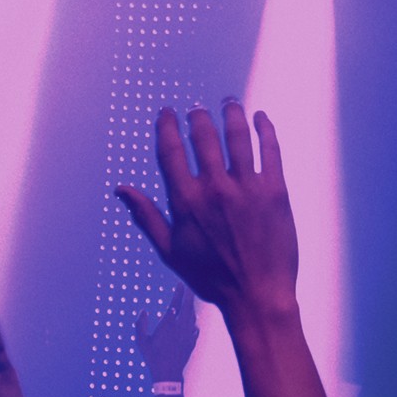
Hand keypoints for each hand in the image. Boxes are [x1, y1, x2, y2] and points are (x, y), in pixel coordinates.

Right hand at [114, 101, 298, 324]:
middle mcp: (215, 189)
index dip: (167, 127)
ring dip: (232, 114)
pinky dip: (265, 130)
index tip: (167, 113)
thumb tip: (121, 190)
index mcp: (186, 202)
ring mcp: (247, 188)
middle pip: (204, 137)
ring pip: (238, 137)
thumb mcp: (170, 250)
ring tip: (228, 102)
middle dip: (198, 117)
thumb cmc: (211, 278)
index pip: (171, 152)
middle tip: (198, 108)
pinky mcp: (275, 191)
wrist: (257, 294)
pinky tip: (260, 118)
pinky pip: (270, 150)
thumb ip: (146, 215)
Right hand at [133, 281, 197, 383]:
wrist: (168, 373)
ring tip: (190, 301)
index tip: (181, 283)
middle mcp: (180, 327)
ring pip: (193, 316)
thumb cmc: (152, 357)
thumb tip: (143, 311)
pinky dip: (194, 322)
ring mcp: (188, 334)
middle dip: (189, 294)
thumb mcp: (141, 341)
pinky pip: (195, 328)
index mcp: (168, 324)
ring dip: (192, 307)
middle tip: (190, 286)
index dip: (179, 292)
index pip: (175, 303)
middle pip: (188, 306)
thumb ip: (140, 324)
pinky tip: (193, 322)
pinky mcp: (191, 342)